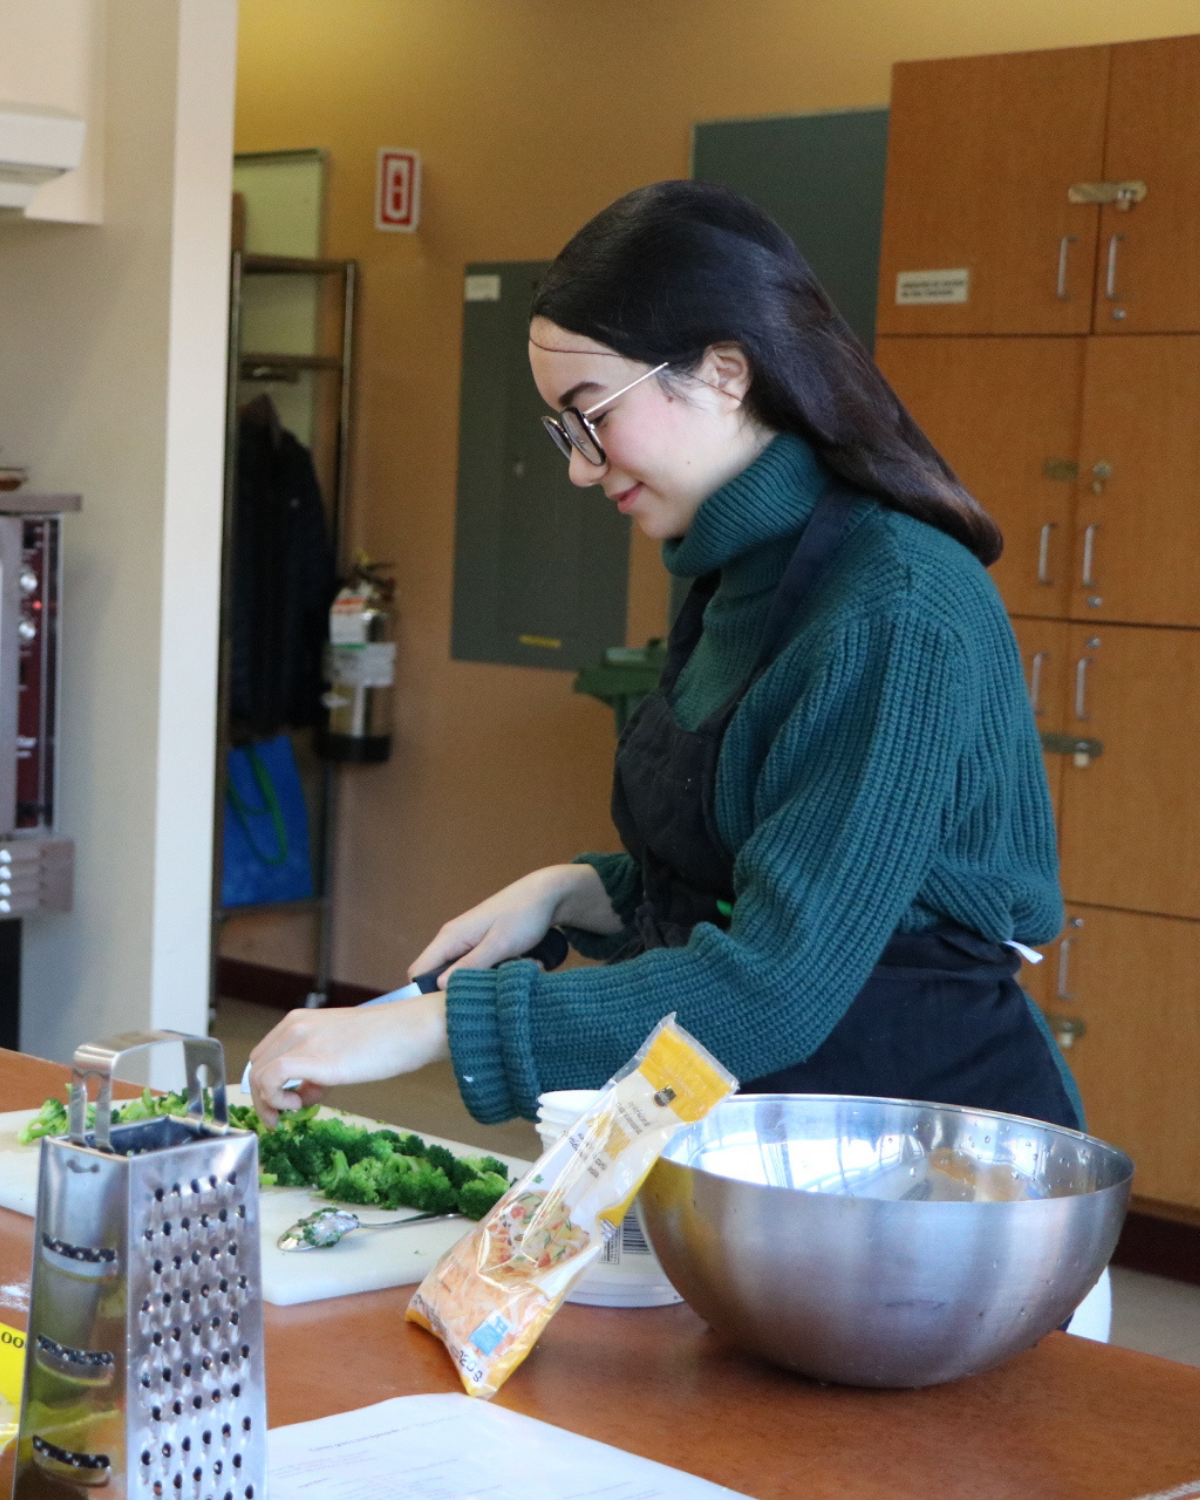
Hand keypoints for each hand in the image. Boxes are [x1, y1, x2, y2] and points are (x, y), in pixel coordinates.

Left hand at [247, 993, 447, 1127]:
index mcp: (300, 1020)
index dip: (269, 1083)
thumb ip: (316, 1066)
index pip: (264, 1055)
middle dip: (266, 1097)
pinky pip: (271, 1080)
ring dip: (269, 1102)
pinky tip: (298, 1105)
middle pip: (256, 1067)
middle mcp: (295, 1026)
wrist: (412, 1029)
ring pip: (258, 1075)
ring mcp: (303, 1040)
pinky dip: (275, 1100)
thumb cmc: (386, 1039)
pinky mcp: (314, 1059)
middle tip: (289, 1113)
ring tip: (296, 1110)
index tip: (289, 1100)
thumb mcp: (341, 1047)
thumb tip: (303, 1092)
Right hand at [408, 863, 621, 984]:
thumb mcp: (499, 944)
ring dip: (479, 981)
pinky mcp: (480, 945)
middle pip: (437, 975)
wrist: (544, 894)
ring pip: (460, 973)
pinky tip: (512, 969)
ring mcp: (466, 942)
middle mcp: (452, 939)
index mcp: (450, 937)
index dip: (425, 993)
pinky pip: (475, 967)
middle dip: (458, 989)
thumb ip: (470, 965)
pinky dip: (491, 972)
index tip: (449, 1007)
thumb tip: (440, 986)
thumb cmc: (522, 915)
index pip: (419, 970)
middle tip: (485, 993)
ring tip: (505, 978)